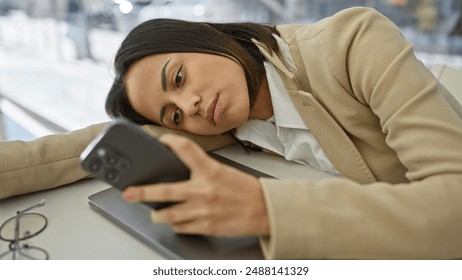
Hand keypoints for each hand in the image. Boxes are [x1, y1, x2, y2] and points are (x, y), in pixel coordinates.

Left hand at [122, 133, 269, 236]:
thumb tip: (181, 171)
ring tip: (155, 212)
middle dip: (141, 192)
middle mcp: (204, 191)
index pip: (186, 149)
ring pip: (168, 214)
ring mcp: (202, 211)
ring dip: (158, 213)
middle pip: (164, 191)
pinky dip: (177, 223)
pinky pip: (181, 227)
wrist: (264, 210)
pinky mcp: (205, 226)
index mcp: (211, 171)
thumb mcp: (224, 172)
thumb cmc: (246, 191)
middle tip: (128, 192)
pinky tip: (178, 220)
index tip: (162, 140)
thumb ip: (203, 171)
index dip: (171, 141)